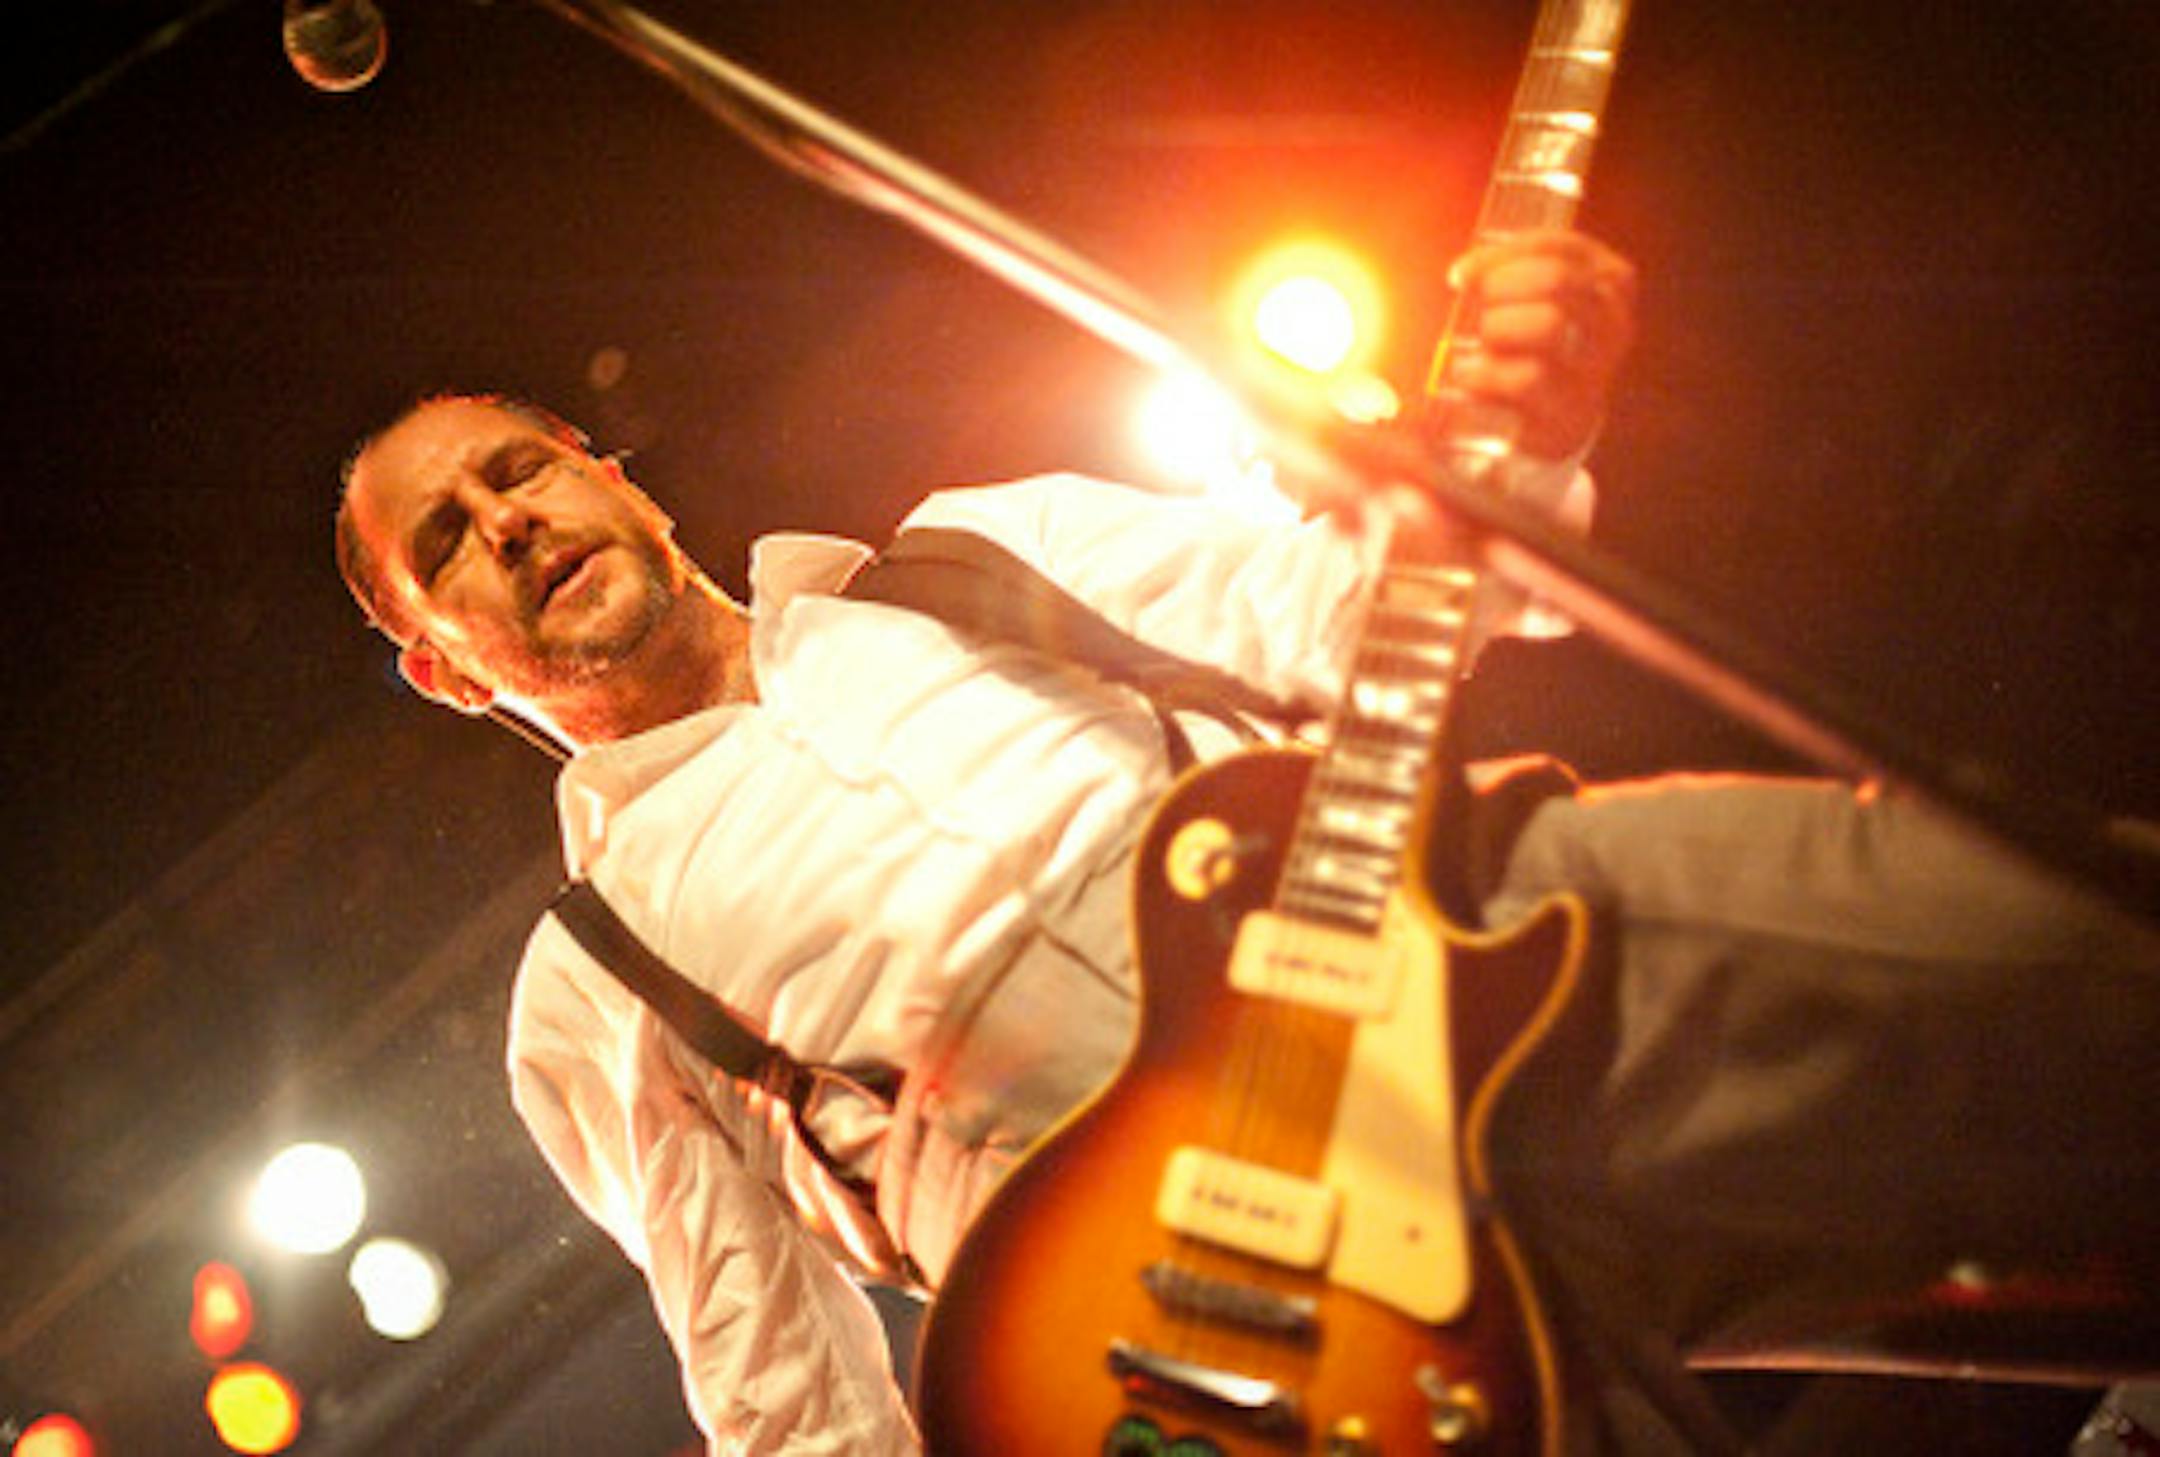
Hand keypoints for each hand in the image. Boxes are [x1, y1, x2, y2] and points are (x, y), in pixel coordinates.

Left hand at [1440, 229, 1636, 461]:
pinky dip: (1485, 373)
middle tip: (1478, 307)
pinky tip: (1469, 375)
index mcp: (1609, 283)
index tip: (1461, 275)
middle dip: (1503, 286)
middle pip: (1558, 279)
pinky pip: (1525, 380)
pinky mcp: (1570, 415)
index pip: (1562, 248)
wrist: (1558, 426)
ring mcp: (1597, 372)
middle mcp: (1613, 324)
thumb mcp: (1538, 300)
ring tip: (1481, 345)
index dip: (1504, 254)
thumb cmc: (1536, 347)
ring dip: (1499, 327)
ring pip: (1549, 324)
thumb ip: (1509, 274)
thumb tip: (1462, 275)